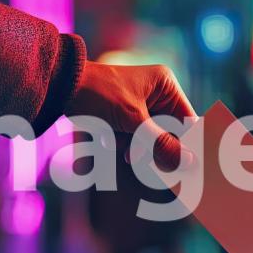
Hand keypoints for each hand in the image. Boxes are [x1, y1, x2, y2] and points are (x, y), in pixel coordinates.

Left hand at [67, 62, 196, 169]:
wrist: (61, 87)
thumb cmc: (99, 94)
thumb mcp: (133, 121)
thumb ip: (161, 143)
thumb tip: (188, 162)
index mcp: (166, 86)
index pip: (188, 120)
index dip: (190, 144)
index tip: (192, 166)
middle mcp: (158, 94)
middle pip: (171, 133)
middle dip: (159, 149)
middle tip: (154, 166)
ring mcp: (142, 106)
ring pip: (153, 139)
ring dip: (140, 149)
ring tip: (126, 152)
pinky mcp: (127, 117)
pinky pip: (137, 138)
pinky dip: (128, 145)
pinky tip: (115, 144)